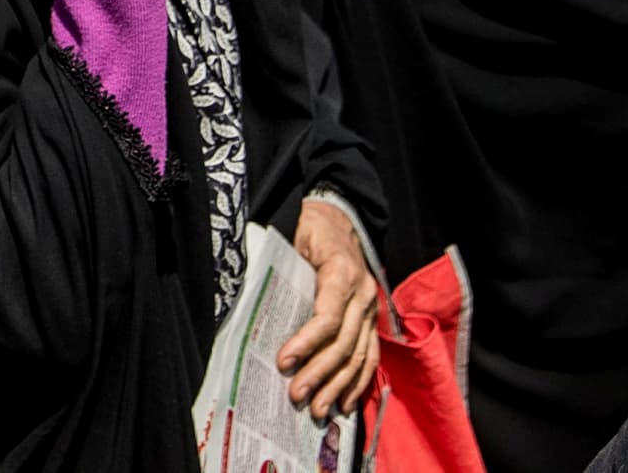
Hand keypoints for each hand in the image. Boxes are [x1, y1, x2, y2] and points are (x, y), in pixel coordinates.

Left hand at [280, 197, 381, 419]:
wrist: (341, 217)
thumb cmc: (311, 231)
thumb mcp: (294, 243)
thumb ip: (282, 273)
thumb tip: (254, 310)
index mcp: (342, 273)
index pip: (327, 317)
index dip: (306, 343)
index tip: (283, 362)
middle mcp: (363, 294)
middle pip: (343, 343)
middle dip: (319, 373)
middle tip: (296, 395)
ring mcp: (372, 309)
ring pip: (359, 356)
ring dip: (338, 387)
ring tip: (318, 410)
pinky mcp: (373, 321)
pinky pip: (371, 357)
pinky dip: (359, 382)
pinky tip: (346, 404)